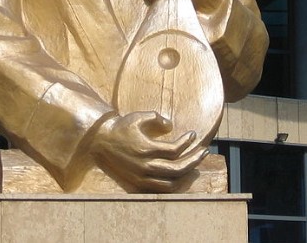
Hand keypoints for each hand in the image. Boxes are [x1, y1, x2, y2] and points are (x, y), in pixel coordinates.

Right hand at [90, 112, 206, 191]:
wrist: (101, 141)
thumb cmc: (121, 127)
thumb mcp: (137, 117)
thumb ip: (156, 118)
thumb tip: (171, 126)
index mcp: (145, 149)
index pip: (174, 150)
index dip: (187, 142)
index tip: (193, 135)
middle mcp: (144, 166)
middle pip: (177, 169)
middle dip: (194, 160)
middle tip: (205, 151)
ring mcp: (141, 177)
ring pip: (171, 182)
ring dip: (187, 174)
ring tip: (196, 163)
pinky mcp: (139, 183)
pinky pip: (161, 189)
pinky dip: (175, 184)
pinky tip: (182, 175)